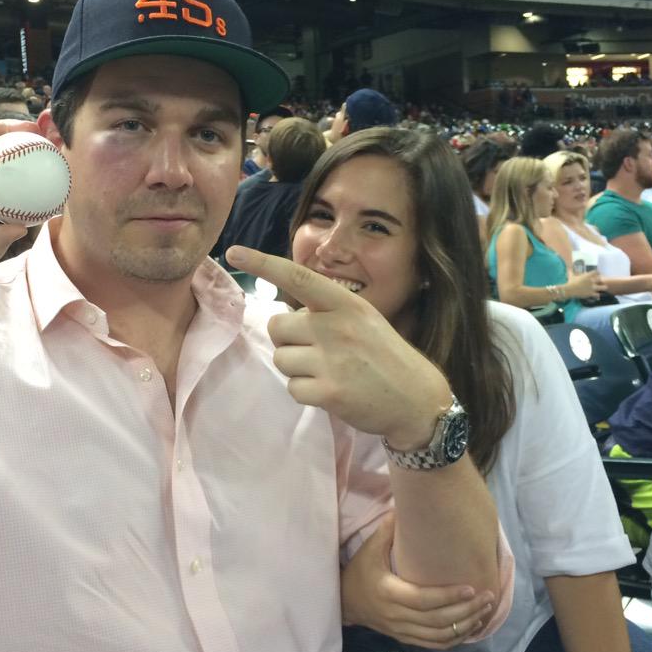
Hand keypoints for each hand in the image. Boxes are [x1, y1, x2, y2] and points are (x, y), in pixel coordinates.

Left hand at [224, 246, 448, 444]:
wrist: (417, 399)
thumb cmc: (383, 356)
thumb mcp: (362, 319)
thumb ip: (325, 313)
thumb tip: (283, 318)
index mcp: (345, 303)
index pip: (297, 277)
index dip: (263, 263)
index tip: (234, 252)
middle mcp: (336, 326)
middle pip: (277, 326)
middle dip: (288, 340)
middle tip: (316, 351)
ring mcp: (332, 360)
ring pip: (281, 359)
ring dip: (297, 368)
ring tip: (327, 372)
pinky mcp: (329, 392)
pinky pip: (292, 387)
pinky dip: (305, 392)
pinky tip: (330, 391)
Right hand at [342, 513, 493, 648]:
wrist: (345, 602)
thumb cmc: (360, 571)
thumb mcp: (369, 549)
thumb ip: (387, 530)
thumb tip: (402, 507)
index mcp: (389, 593)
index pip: (424, 599)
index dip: (448, 596)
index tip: (471, 587)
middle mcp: (397, 616)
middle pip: (437, 620)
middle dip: (466, 611)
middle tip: (488, 598)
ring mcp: (402, 630)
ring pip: (439, 636)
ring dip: (465, 625)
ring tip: (484, 611)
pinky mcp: (405, 638)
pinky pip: (435, 644)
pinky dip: (455, 639)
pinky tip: (470, 627)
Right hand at [565, 270, 605, 298]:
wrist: (569, 290)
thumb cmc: (570, 283)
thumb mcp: (571, 275)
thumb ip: (571, 271)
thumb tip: (568, 267)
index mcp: (587, 275)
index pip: (597, 272)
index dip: (598, 273)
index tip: (597, 275)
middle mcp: (591, 281)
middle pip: (601, 279)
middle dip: (600, 281)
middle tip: (599, 283)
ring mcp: (592, 287)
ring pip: (604, 287)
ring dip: (602, 288)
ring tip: (600, 289)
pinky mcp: (591, 294)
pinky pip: (598, 295)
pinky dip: (597, 295)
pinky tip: (594, 295)